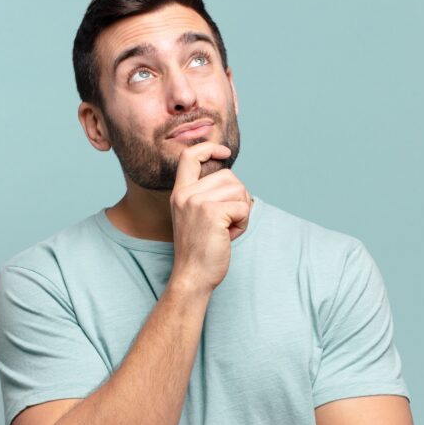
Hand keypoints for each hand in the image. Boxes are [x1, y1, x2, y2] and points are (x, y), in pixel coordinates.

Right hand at [169, 142, 251, 294]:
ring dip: (241, 211)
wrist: (192, 276)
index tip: (224, 152)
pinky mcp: (212, 212)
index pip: (189, 156)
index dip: (209, 148)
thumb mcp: (195, 216)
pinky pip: (244, 207)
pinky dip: (243, 222)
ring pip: (239, 190)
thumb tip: (232, 179)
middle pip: (228, 175)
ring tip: (226, 230)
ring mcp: (197, 202)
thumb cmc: (200, 250)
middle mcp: (186, 194)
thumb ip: (207, 196)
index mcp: (179, 193)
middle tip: (226, 222)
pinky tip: (229, 236)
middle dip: (237, 197)